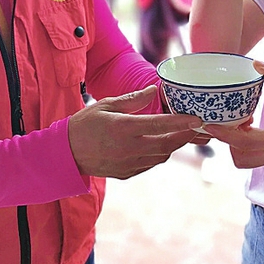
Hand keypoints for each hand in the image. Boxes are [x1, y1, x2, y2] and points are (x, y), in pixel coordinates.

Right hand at [68, 85, 201, 178]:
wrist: (66, 154)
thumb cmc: (84, 125)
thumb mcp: (106, 105)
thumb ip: (133, 100)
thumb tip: (154, 90)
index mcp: (125, 128)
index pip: (160, 124)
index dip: (182, 122)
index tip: (197, 119)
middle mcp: (130, 148)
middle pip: (167, 144)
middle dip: (184, 136)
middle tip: (196, 128)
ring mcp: (129, 163)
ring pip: (161, 156)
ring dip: (172, 145)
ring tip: (178, 134)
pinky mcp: (127, 173)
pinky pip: (150, 164)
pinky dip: (158, 154)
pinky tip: (158, 145)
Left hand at [203, 61, 263, 168]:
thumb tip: (256, 63)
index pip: (244, 141)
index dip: (223, 132)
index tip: (208, 122)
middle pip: (239, 157)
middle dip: (226, 141)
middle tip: (223, 120)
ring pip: (245, 161)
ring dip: (235, 145)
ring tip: (239, 122)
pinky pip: (253, 157)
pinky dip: (244, 146)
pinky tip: (249, 126)